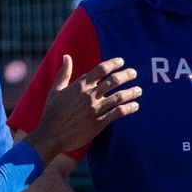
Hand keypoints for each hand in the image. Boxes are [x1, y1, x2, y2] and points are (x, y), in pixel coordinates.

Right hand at [24, 56, 141, 163]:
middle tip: (134, 73)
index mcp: (79, 86)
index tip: (121, 61)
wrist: (51, 135)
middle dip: (126, 75)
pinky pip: (117, 113)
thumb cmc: (51, 112)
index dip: (113, 63)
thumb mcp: (55, 90)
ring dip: (131, 92)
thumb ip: (63, 73)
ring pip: (118, 97)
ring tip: (139, 90)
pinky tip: (135, 106)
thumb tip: (66, 56)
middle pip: (113, 81)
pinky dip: (128, 108)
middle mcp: (89, 96)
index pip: (100, 69)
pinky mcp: (99, 123)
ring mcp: (95, 109)